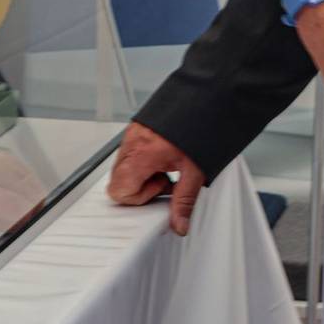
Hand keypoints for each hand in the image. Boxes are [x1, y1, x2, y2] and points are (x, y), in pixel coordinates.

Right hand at [107, 121, 206, 236]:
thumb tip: (179, 224)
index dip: (140, 196)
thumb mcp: (195, 170)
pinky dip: (142, 159)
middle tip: (163, 179)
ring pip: (122, 166)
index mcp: (142, 154)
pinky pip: (129, 153)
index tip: (160, 188)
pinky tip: (162, 155)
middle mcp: (132, 143)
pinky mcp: (136, 127)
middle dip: (139, 186)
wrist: (205, 99)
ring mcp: (132, 133)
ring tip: (165, 166)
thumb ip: (185, 200)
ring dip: (140, 173)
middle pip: (117, 180)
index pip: (119, 191)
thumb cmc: (200, 128)